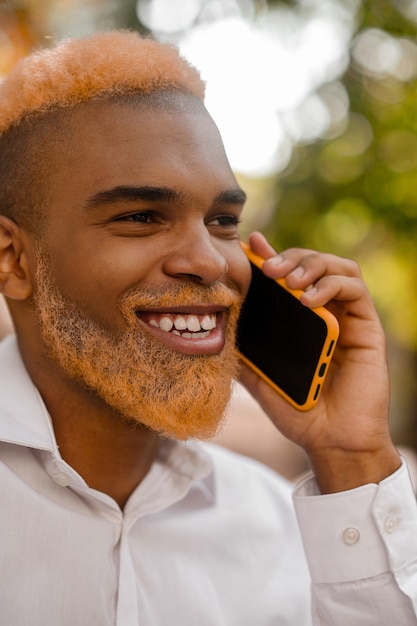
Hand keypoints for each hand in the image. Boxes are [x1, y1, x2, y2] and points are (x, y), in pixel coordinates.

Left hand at [239, 232, 400, 492]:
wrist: (330, 442)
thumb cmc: (298, 412)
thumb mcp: (260, 378)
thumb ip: (244, 354)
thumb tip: (215, 332)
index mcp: (302, 320)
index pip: (288, 275)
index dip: (271, 255)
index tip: (250, 245)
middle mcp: (327, 313)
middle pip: (314, 263)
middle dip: (290, 257)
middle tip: (268, 269)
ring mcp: (348, 318)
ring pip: (339, 267)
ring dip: (312, 264)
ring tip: (289, 281)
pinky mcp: (368, 327)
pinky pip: (355, 289)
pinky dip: (331, 285)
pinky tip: (309, 300)